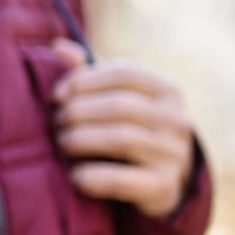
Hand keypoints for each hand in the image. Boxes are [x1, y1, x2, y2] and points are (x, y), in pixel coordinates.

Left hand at [46, 40, 194, 218]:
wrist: (159, 183)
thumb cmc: (129, 130)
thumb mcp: (116, 99)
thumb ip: (90, 74)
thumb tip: (57, 47)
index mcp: (168, 91)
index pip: (125, 73)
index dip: (85, 81)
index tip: (56, 95)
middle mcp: (179, 120)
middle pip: (121, 106)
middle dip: (79, 112)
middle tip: (55, 123)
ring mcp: (176, 155)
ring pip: (122, 139)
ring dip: (82, 140)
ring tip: (62, 143)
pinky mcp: (164, 187)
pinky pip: (124, 179)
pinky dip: (93, 176)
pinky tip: (75, 175)